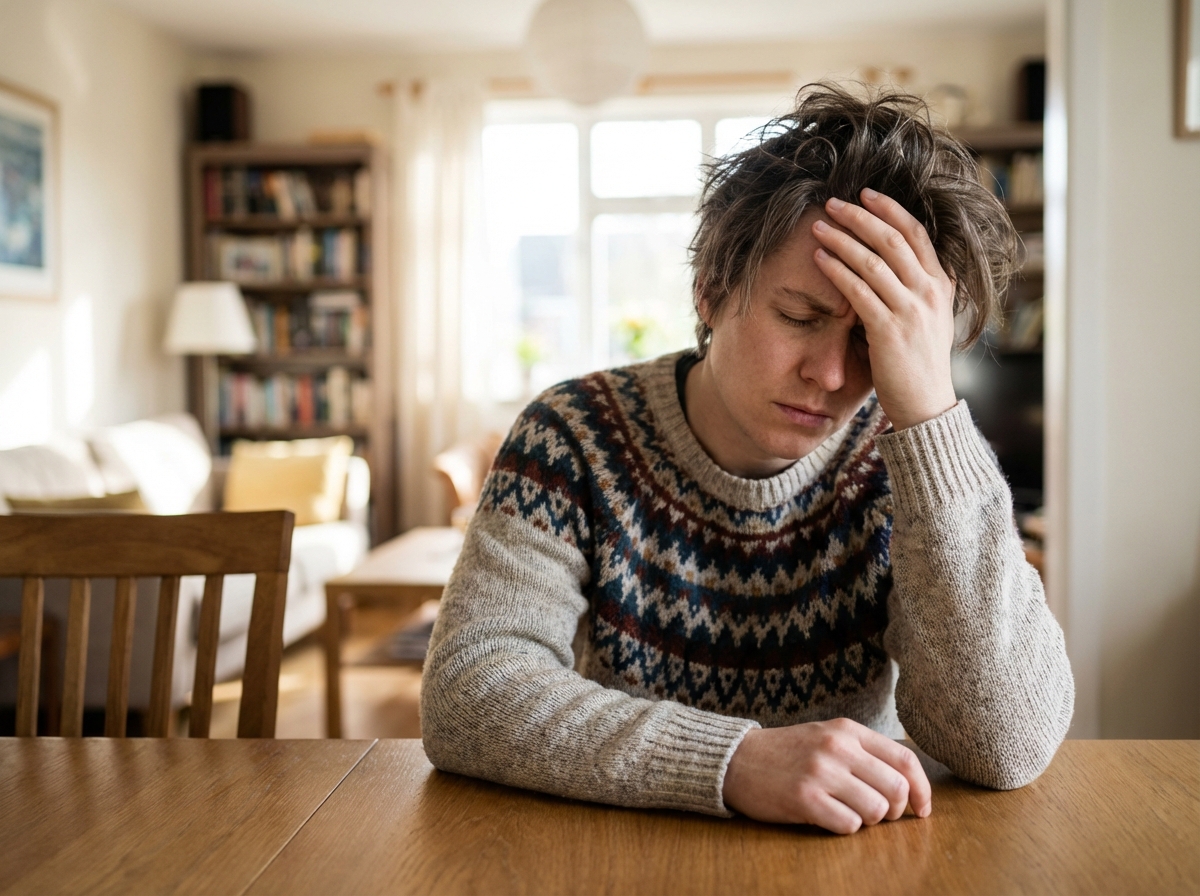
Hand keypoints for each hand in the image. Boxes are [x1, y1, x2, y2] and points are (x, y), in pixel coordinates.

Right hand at [722, 719, 931, 834]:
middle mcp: (837, 748)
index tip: (921, 809)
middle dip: (894, 811)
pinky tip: (828, 817)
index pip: (904, 759)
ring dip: (868, 821)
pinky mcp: (805, 799)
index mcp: (847, 730)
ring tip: (847, 813)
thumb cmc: (787, 753)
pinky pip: (849, 825)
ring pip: (875, 810)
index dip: (922, 789)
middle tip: (877, 815)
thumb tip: (907, 784)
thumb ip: (863, 752)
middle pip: (896, 789)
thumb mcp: (827, 737)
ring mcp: (821, 773)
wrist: (737, 759)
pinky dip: (845, 828)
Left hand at [811, 189, 957, 430]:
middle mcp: (929, 292)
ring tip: (818, 227)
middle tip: (833, 202)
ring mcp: (910, 311)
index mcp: (941, 285)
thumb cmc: (921, 364)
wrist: (926, 405)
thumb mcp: (933, 319)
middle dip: (860, 216)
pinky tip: (819, 259)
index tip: (866, 194)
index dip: (890, 209)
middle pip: (892, 239)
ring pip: (872, 261)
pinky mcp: (888, 330)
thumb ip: (922, 289)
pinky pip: (858, 291)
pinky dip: (836, 271)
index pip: (917, 233)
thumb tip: (903, 263)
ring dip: (842, 239)